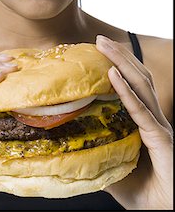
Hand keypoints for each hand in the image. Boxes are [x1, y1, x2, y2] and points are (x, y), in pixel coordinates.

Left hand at [96, 35, 172, 209]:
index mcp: (143, 121)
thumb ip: (97, 152)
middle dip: (119, 55)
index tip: (97, 51)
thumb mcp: (112, 166)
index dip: (117, 66)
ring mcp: (158, 127)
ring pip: (141, 85)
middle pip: (137, 78)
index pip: (131, 86)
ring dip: (122, 62)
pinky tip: (113, 75)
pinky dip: (127, 91)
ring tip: (104, 45)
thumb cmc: (143, 192)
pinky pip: (141, 111)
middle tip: (98, 38)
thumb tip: (69, 143)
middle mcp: (152, 118)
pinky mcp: (161, 139)